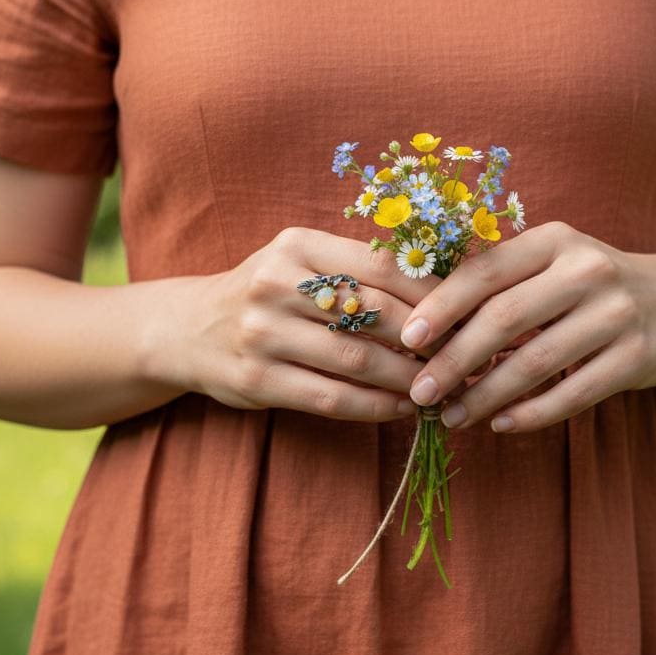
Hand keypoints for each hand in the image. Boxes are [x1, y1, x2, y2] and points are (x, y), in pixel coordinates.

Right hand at [160, 226, 452, 420]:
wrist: (188, 328)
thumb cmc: (266, 293)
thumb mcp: (301, 263)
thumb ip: (357, 269)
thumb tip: (442, 291)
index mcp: (298, 246)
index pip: (382, 265)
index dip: (432, 293)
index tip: (466, 313)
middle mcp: (277, 283)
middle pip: (374, 312)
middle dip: (427, 340)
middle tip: (463, 357)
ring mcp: (263, 332)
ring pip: (357, 359)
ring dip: (407, 378)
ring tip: (439, 387)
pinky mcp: (256, 378)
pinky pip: (331, 397)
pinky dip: (375, 406)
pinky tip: (400, 408)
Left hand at [398, 220, 655, 431]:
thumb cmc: (587, 284)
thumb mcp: (550, 264)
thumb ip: (499, 284)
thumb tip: (424, 328)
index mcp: (554, 240)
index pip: (486, 271)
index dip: (442, 306)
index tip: (407, 339)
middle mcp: (587, 270)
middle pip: (505, 318)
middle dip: (454, 360)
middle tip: (419, 392)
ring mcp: (617, 313)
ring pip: (536, 362)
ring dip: (486, 395)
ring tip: (452, 416)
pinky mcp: (637, 358)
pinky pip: (573, 393)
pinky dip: (532, 413)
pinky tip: (500, 424)